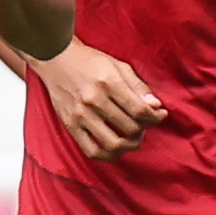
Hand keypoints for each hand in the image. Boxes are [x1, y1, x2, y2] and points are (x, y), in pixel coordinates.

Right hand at [36, 40, 168, 160]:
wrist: (54, 59)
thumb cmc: (89, 61)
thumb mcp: (118, 66)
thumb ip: (138, 86)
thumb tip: (156, 106)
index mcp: (108, 82)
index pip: (140, 110)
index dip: (156, 117)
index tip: (160, 115)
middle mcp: (93, 100)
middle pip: (130, 128)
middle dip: (144, 129)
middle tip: (144, 124)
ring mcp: (80, 114)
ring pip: (113, 144)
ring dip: (129, 145)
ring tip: (132, 138)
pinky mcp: (70, 124)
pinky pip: (91, 150)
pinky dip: (107, 155)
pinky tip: (116, 148)